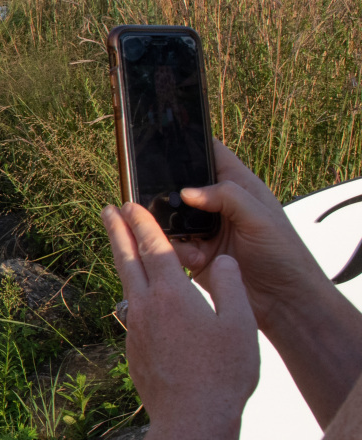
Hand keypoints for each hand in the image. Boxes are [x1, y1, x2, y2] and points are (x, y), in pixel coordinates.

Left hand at [104, 202, 258, 435]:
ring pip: (127, 287)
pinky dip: (137, 297)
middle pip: (127, 261)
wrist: (192, 420)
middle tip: (106, 210)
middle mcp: (146, 309)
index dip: (143, 223)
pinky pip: (135, 314)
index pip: (154, 248)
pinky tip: (146, 301)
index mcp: (172, 296)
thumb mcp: (240, 324)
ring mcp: (135, 331)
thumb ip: (230, 286)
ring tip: (123, 248)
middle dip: (117, 232)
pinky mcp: (133, 351)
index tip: (130, 204)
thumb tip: (221, 262)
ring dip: (125, 263)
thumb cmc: (223, 374)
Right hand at [170, 140, 325, 331]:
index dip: (193, 145)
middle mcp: (218, 207)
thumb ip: (227, 196)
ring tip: (183, 238)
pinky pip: (170, 246)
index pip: (213, 156)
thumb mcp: (261, 218)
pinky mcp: (194, 254)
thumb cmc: (283, 255)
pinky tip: (194, 259)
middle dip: (168, 191)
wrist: (282, 300)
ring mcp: (204, 230)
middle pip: (181, 187)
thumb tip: (187, 191)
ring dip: (169, 226)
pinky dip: (175, 251)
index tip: (166, 140)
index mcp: (238, 188)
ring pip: (170, 218)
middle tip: (157, 196)